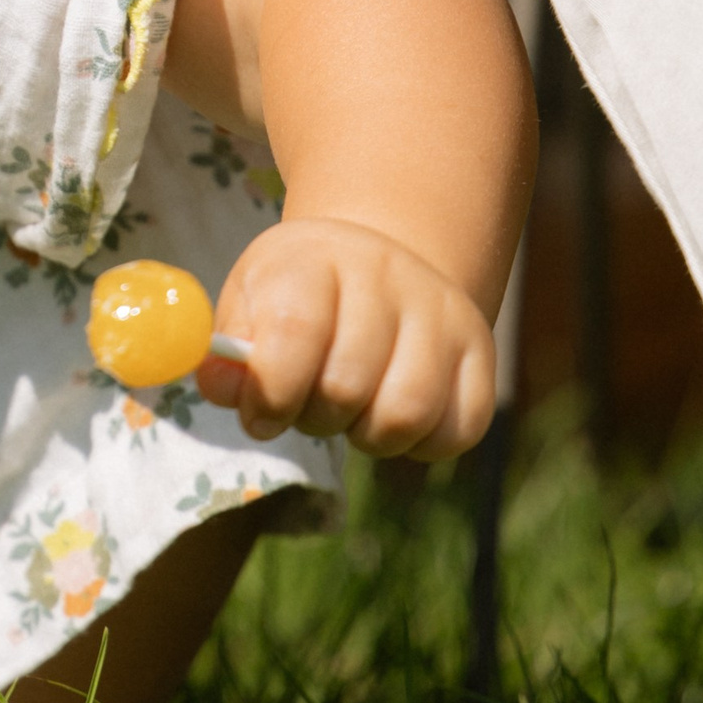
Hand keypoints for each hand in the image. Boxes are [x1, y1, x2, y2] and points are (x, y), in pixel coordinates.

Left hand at [197, 216, 496, 458]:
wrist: (373, 261)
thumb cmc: (296, 295)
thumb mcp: (248, 306)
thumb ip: (229, 355)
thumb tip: (222, 387)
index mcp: (315, 258)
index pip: (296, 330)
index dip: (272, 392)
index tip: (261, 418)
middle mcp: (387, 275)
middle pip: (348, 384)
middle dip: (315, 418)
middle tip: (307, 406)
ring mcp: (442, 312)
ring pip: (408, 413)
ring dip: (367, 435)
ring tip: (350, 412)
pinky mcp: (480, 351)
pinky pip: (459, 429)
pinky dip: (420, 444)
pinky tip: (391, 415)